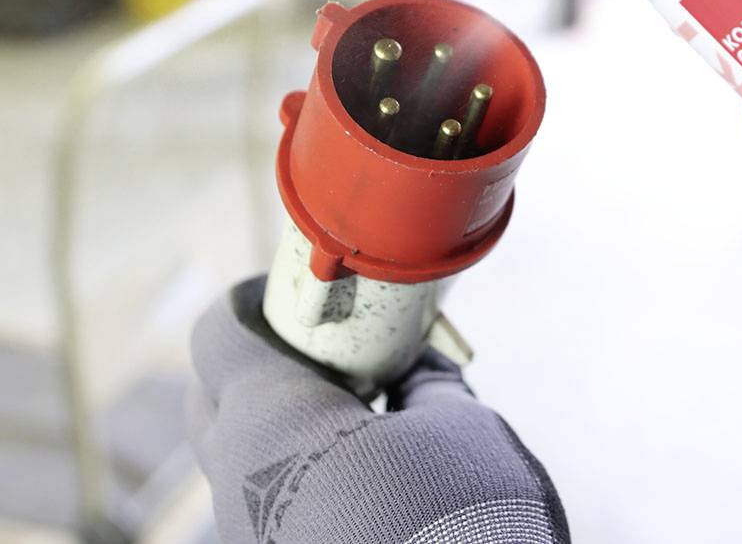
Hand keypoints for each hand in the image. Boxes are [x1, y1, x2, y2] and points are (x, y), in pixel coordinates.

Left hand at [187, 277, 569, 543]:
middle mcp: (237, 479)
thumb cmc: (459, 515)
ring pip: (234, 460)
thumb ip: (431, 385)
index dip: (251, 298)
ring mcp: (248, 535)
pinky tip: (357, 474)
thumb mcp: (460, 428)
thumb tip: (423, 370)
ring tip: (352, 415)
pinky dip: (292, 474)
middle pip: (210, 399)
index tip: (297, 292)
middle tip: (323, 350)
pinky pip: (261, 506)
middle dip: (253, 361)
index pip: (217, 332)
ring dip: (275, 424)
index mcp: (269, 419)